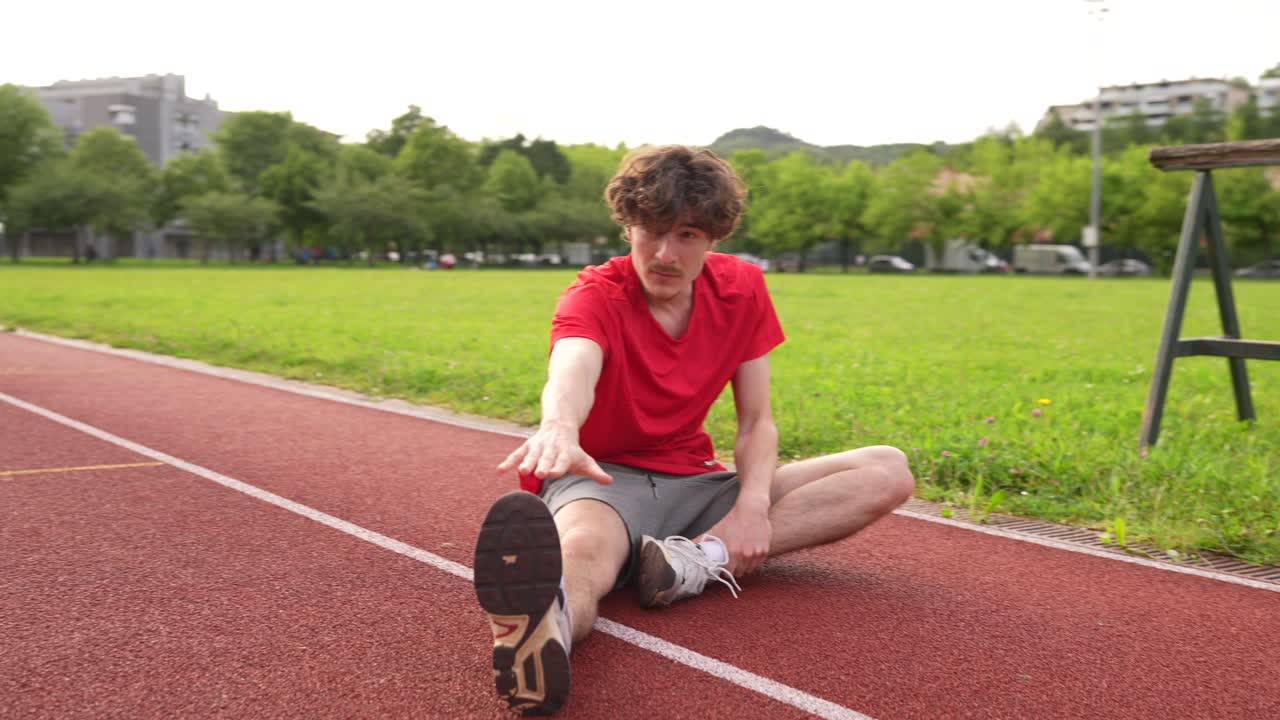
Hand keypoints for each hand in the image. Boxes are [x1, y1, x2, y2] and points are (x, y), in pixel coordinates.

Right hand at [496, 420, 612, 484]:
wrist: (560, 426)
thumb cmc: (572, 450)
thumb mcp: (585, 460)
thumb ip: (595, 472)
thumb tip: (610, 481)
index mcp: (565, 453)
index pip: (562, 461)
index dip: (559, 467)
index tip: (555, 474)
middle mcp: (551, 449)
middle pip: (546, 457)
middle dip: (542, 465)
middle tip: (539, 473)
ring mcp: (538, 447)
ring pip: (531, 455)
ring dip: (526, 463)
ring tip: (521, 472)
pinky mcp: (527, 447)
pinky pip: (517, 454)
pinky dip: (508, 461)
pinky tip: (499, 470)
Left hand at [703, 497, 771, 575]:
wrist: (752, 509)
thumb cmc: (733, 518)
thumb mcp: (716, 529)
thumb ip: (702, 540)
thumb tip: (689, 545)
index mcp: (733, 552)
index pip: (727, 573)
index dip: (724, 571)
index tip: (722, 567)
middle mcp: (746, 555)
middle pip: (739, 573)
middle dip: (734, 569)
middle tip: (732, 561)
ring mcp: (756, 554)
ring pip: (749, 569)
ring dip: (744, 566)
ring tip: (740, 557)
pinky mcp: (764, 551)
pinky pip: (758, 563)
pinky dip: (754, 560)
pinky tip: (749, 552)